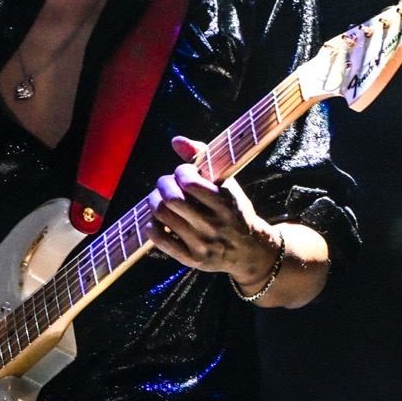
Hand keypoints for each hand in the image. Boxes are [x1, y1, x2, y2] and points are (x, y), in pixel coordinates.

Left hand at [147, 135, 281, 282]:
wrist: (250, 250)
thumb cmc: (233, 210)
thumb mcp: (226, 183)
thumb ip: (203, 157)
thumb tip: (176, 141)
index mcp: (226, 202)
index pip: (188, 181)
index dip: (179, 172)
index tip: (183, 174)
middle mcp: (214, 224)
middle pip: (171, 199)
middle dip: (162, 185)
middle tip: (165, 185)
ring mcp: (202, 243)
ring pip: (162, 216)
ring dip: (154, 202)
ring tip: (160, 199)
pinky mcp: (192, 259)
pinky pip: (160, 240)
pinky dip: (151, 225)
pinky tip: (157, 220)